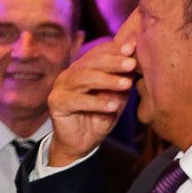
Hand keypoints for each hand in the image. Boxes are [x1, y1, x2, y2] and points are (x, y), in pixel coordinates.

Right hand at [46, 41, 133, 167]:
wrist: (82, 143)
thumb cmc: (100, 116)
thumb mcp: (117, 95)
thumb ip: (124, 78)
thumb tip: (135, 59)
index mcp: (83, 68)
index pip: (98, 53)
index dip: (115, 50)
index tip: (133, 49)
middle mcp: (70, 74)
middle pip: (91, 63)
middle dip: (113, 62)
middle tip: (132, 64)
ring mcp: (60, 87)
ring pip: (83, 78)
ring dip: (107, 81)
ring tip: (126, 85)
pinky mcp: (56, 103)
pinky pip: (76, 100)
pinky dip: (96, 103)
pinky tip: (112, 106)